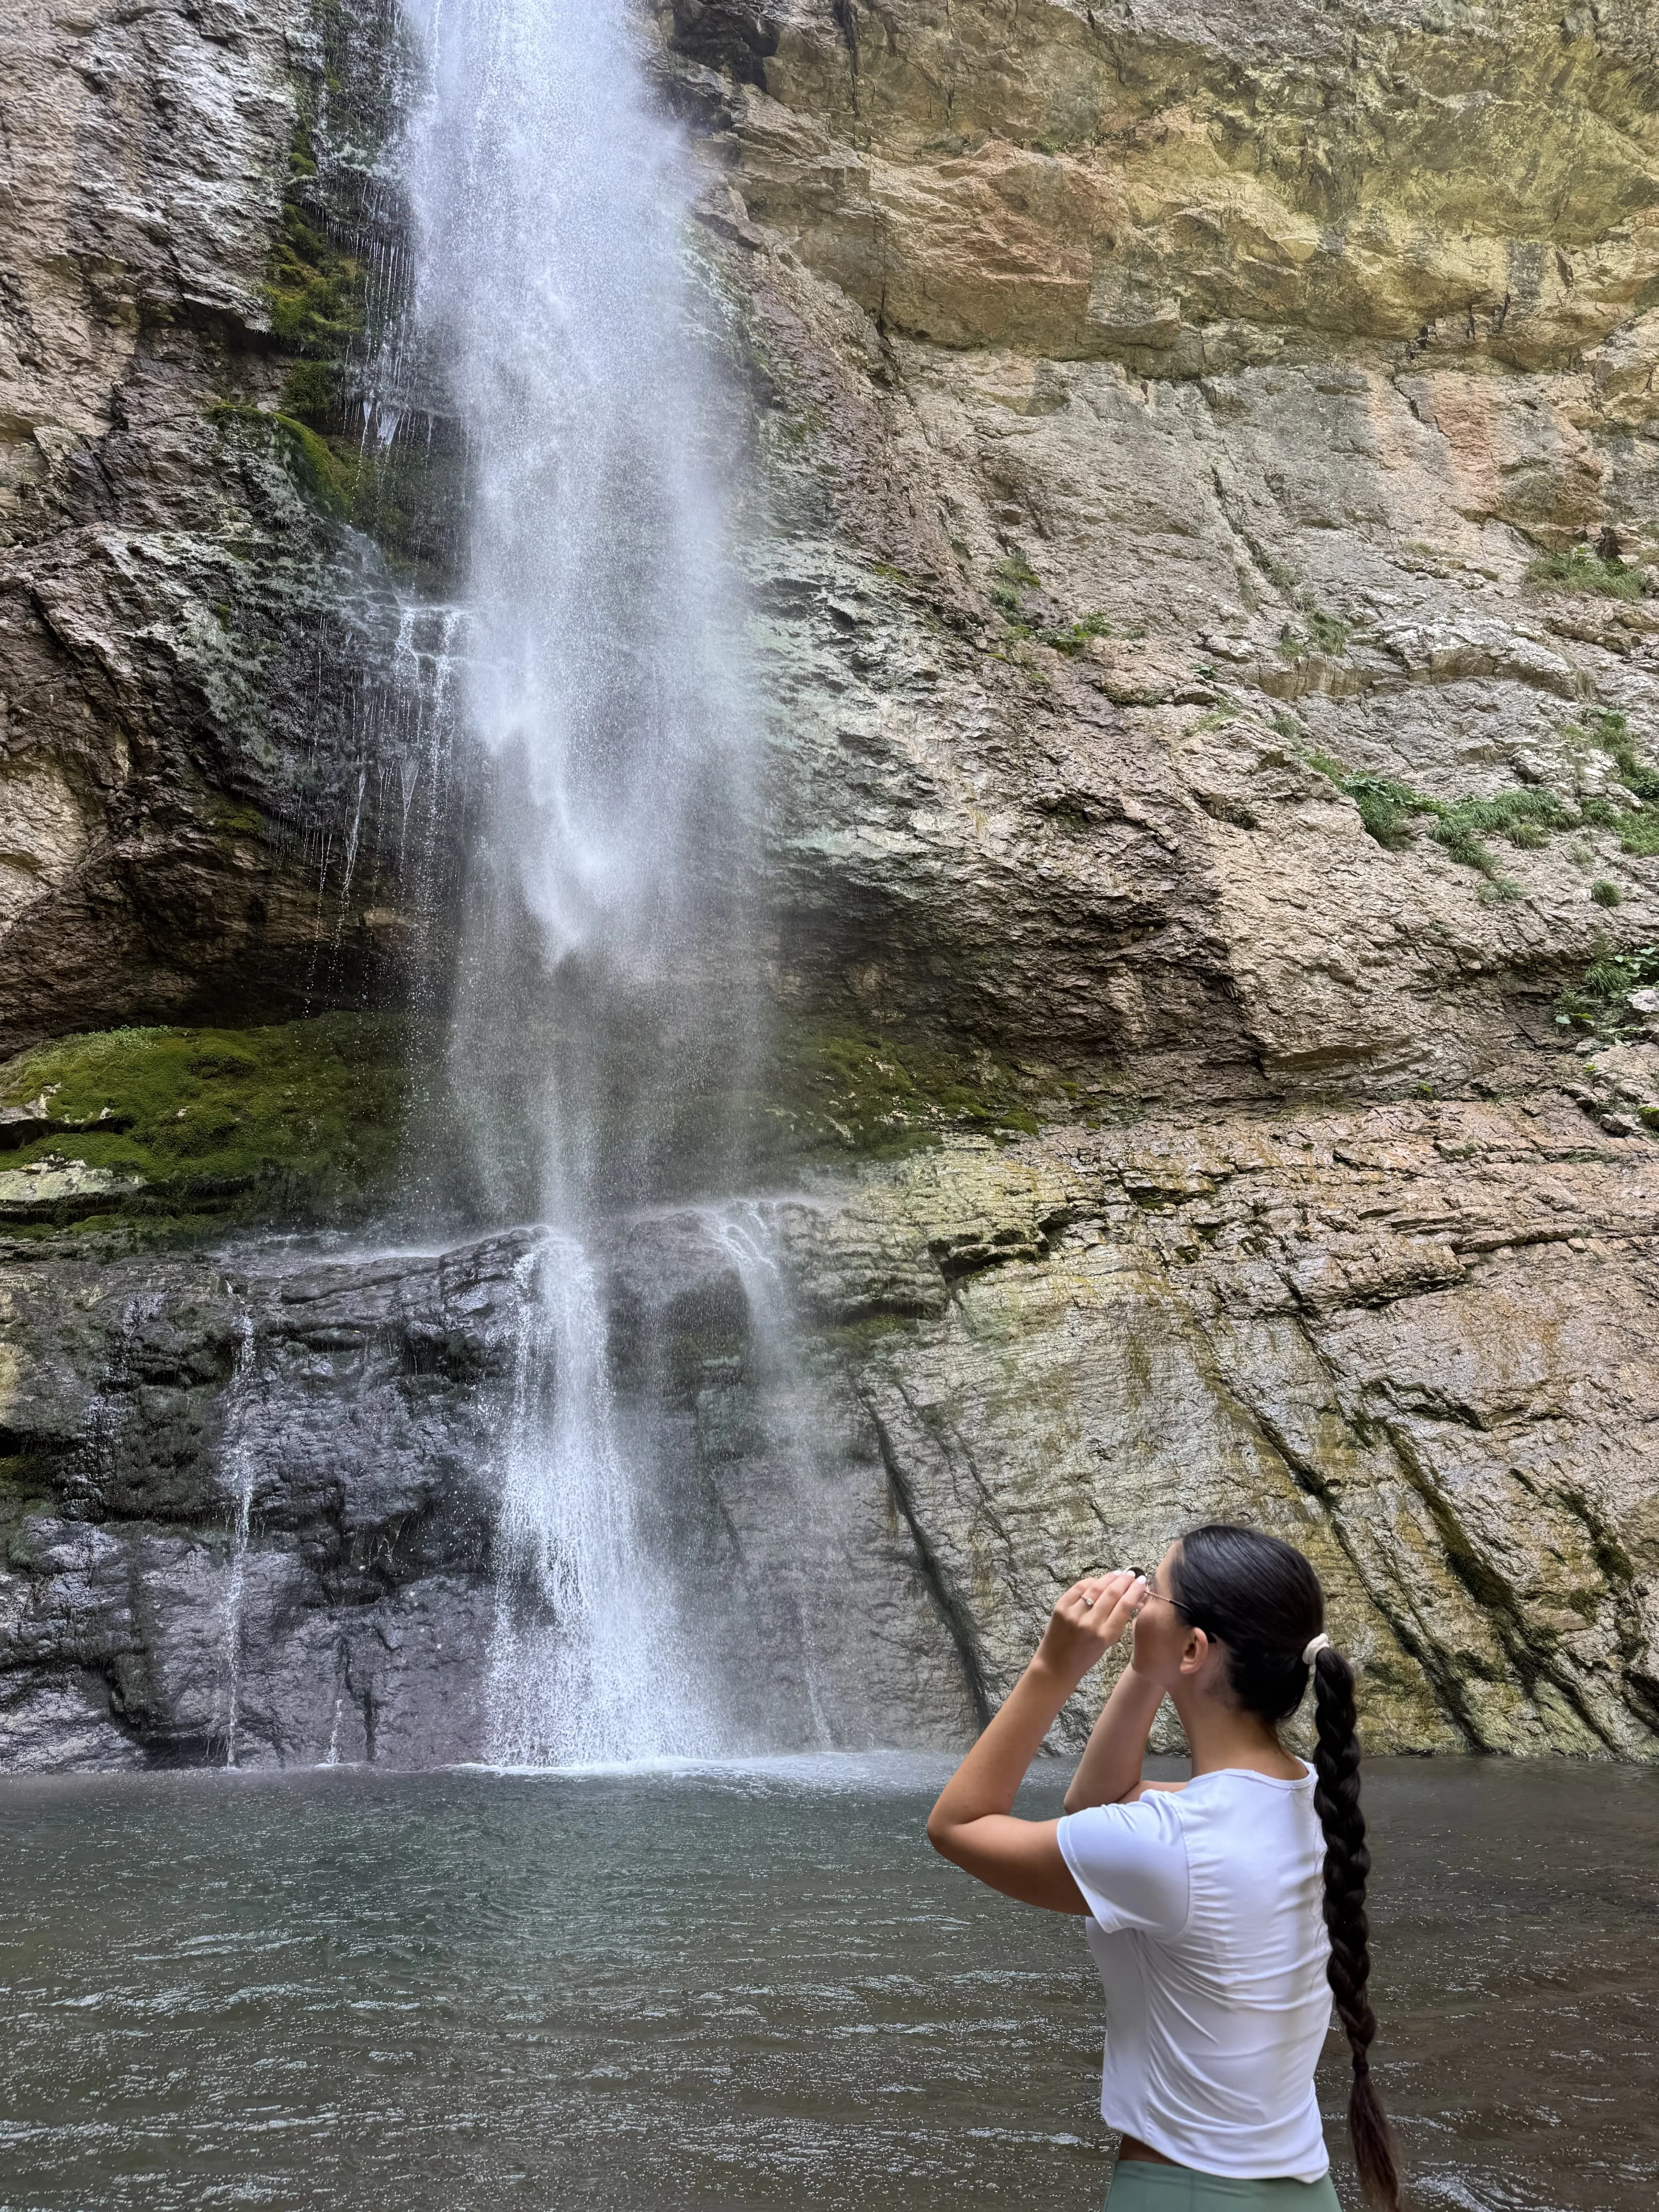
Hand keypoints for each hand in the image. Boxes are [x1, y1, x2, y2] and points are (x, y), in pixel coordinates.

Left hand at [1031, 1570, 1146, 1692]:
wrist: (1056, 1665)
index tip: (1141, 1582)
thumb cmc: (1085, 1657)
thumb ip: (1117, 1622)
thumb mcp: (1107, 1643)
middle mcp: (1090, 1623)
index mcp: (1105, 1636)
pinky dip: (1090, 1582)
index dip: (1135, 1590)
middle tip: (1131, 1575)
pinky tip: (1098, 1580)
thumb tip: (1130, 1597)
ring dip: (1109, 1578)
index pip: (1125, 1606)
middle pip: (1112, 1593)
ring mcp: (1074, 1614)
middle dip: (1124, 1581)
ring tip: (1118, 1574)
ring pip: (1096, 1587)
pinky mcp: (1060, 1607)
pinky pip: (1079, 1588)